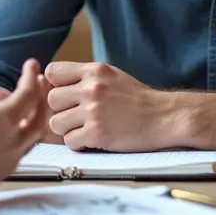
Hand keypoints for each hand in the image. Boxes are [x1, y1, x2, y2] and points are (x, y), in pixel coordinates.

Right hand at [0, 46, 47, 201]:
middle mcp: (15, 140)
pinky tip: (8, 134)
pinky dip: (22, 136)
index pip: (29, 92)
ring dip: (32, 117)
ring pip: (33, 135)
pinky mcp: (3, 172)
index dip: (30, 75)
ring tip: (21, 107)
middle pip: (39, 114)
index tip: (31, 63)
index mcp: (6, 121)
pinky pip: (22, 150)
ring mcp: (11, 159)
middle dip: (40, 96)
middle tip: (36, 83)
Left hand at [44, 61, 178, 151]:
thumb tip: (50, 82)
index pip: (52, 72)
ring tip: (85, 129)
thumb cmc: (138, 99)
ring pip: (55, 123)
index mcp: (95, 70)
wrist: (165, 116)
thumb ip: (85, 77)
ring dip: (67, 129)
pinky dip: (78, 143)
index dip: (55, 85)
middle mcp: (92, 88)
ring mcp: (94, 111)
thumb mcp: (112, 76)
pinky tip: (93, 139)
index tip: (66, 96)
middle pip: (51, 99)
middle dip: (60, 110)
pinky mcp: (97, 133)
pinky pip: (69, 141)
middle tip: (77, 116)